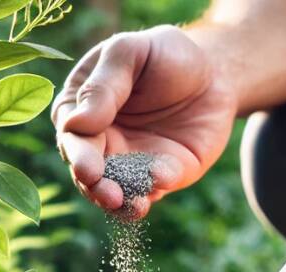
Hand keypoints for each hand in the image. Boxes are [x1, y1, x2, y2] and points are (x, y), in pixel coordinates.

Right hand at [52, 25, 236, 217]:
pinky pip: (148, 193)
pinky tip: (161, 184)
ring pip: (113, 191)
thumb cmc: (164, 55)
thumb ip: (103, 86)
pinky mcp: (155, 178)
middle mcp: (97, 141)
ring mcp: (125, 163)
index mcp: (79, 108)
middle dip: (94, 185)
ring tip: (133, 205)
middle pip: (87, 170)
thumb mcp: (130, 53)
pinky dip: (152, 193)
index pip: (71, 134)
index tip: (88, 166)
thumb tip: (74, 124)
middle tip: (106, 193)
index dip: (78, 152)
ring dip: (120, 202)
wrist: (214, 73)